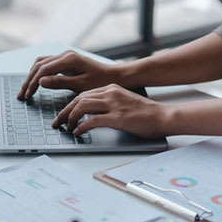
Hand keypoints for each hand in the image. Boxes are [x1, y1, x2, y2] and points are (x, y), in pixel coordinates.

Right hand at [17, 51, 122, 99]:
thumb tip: (40, 81)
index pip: (43, 70)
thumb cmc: (101, 82)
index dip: (32, 83)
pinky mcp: (66, 60)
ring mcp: (65, 56)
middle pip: (39, 65)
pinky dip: (39, 73)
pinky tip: (35, 82)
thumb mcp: (81, 85)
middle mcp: (65, 54)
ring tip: (25, 90)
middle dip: (28, 80)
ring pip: (41, 63)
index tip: (27, 95)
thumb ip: (60, 82)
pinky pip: (47, 64)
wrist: (114, 76)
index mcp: (69, 59)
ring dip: (31, 76)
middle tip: (22, 95)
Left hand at [53, 83, 171, 137]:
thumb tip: (91, 115)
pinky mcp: (118, 118)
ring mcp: (114, 105)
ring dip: (70, 118)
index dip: (70, 105)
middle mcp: (110, 93)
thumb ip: (109, 104)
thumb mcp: (124, 102)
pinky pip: (92, 120)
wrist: (164, 116)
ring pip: (82, 107)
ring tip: (66, 127)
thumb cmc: (146, 113)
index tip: (63, 115)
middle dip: (64, 111)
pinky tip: (78, 132)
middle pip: (78, 99)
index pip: (83, 94)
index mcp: (111, 88)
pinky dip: (82, 126)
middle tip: (57, 122)